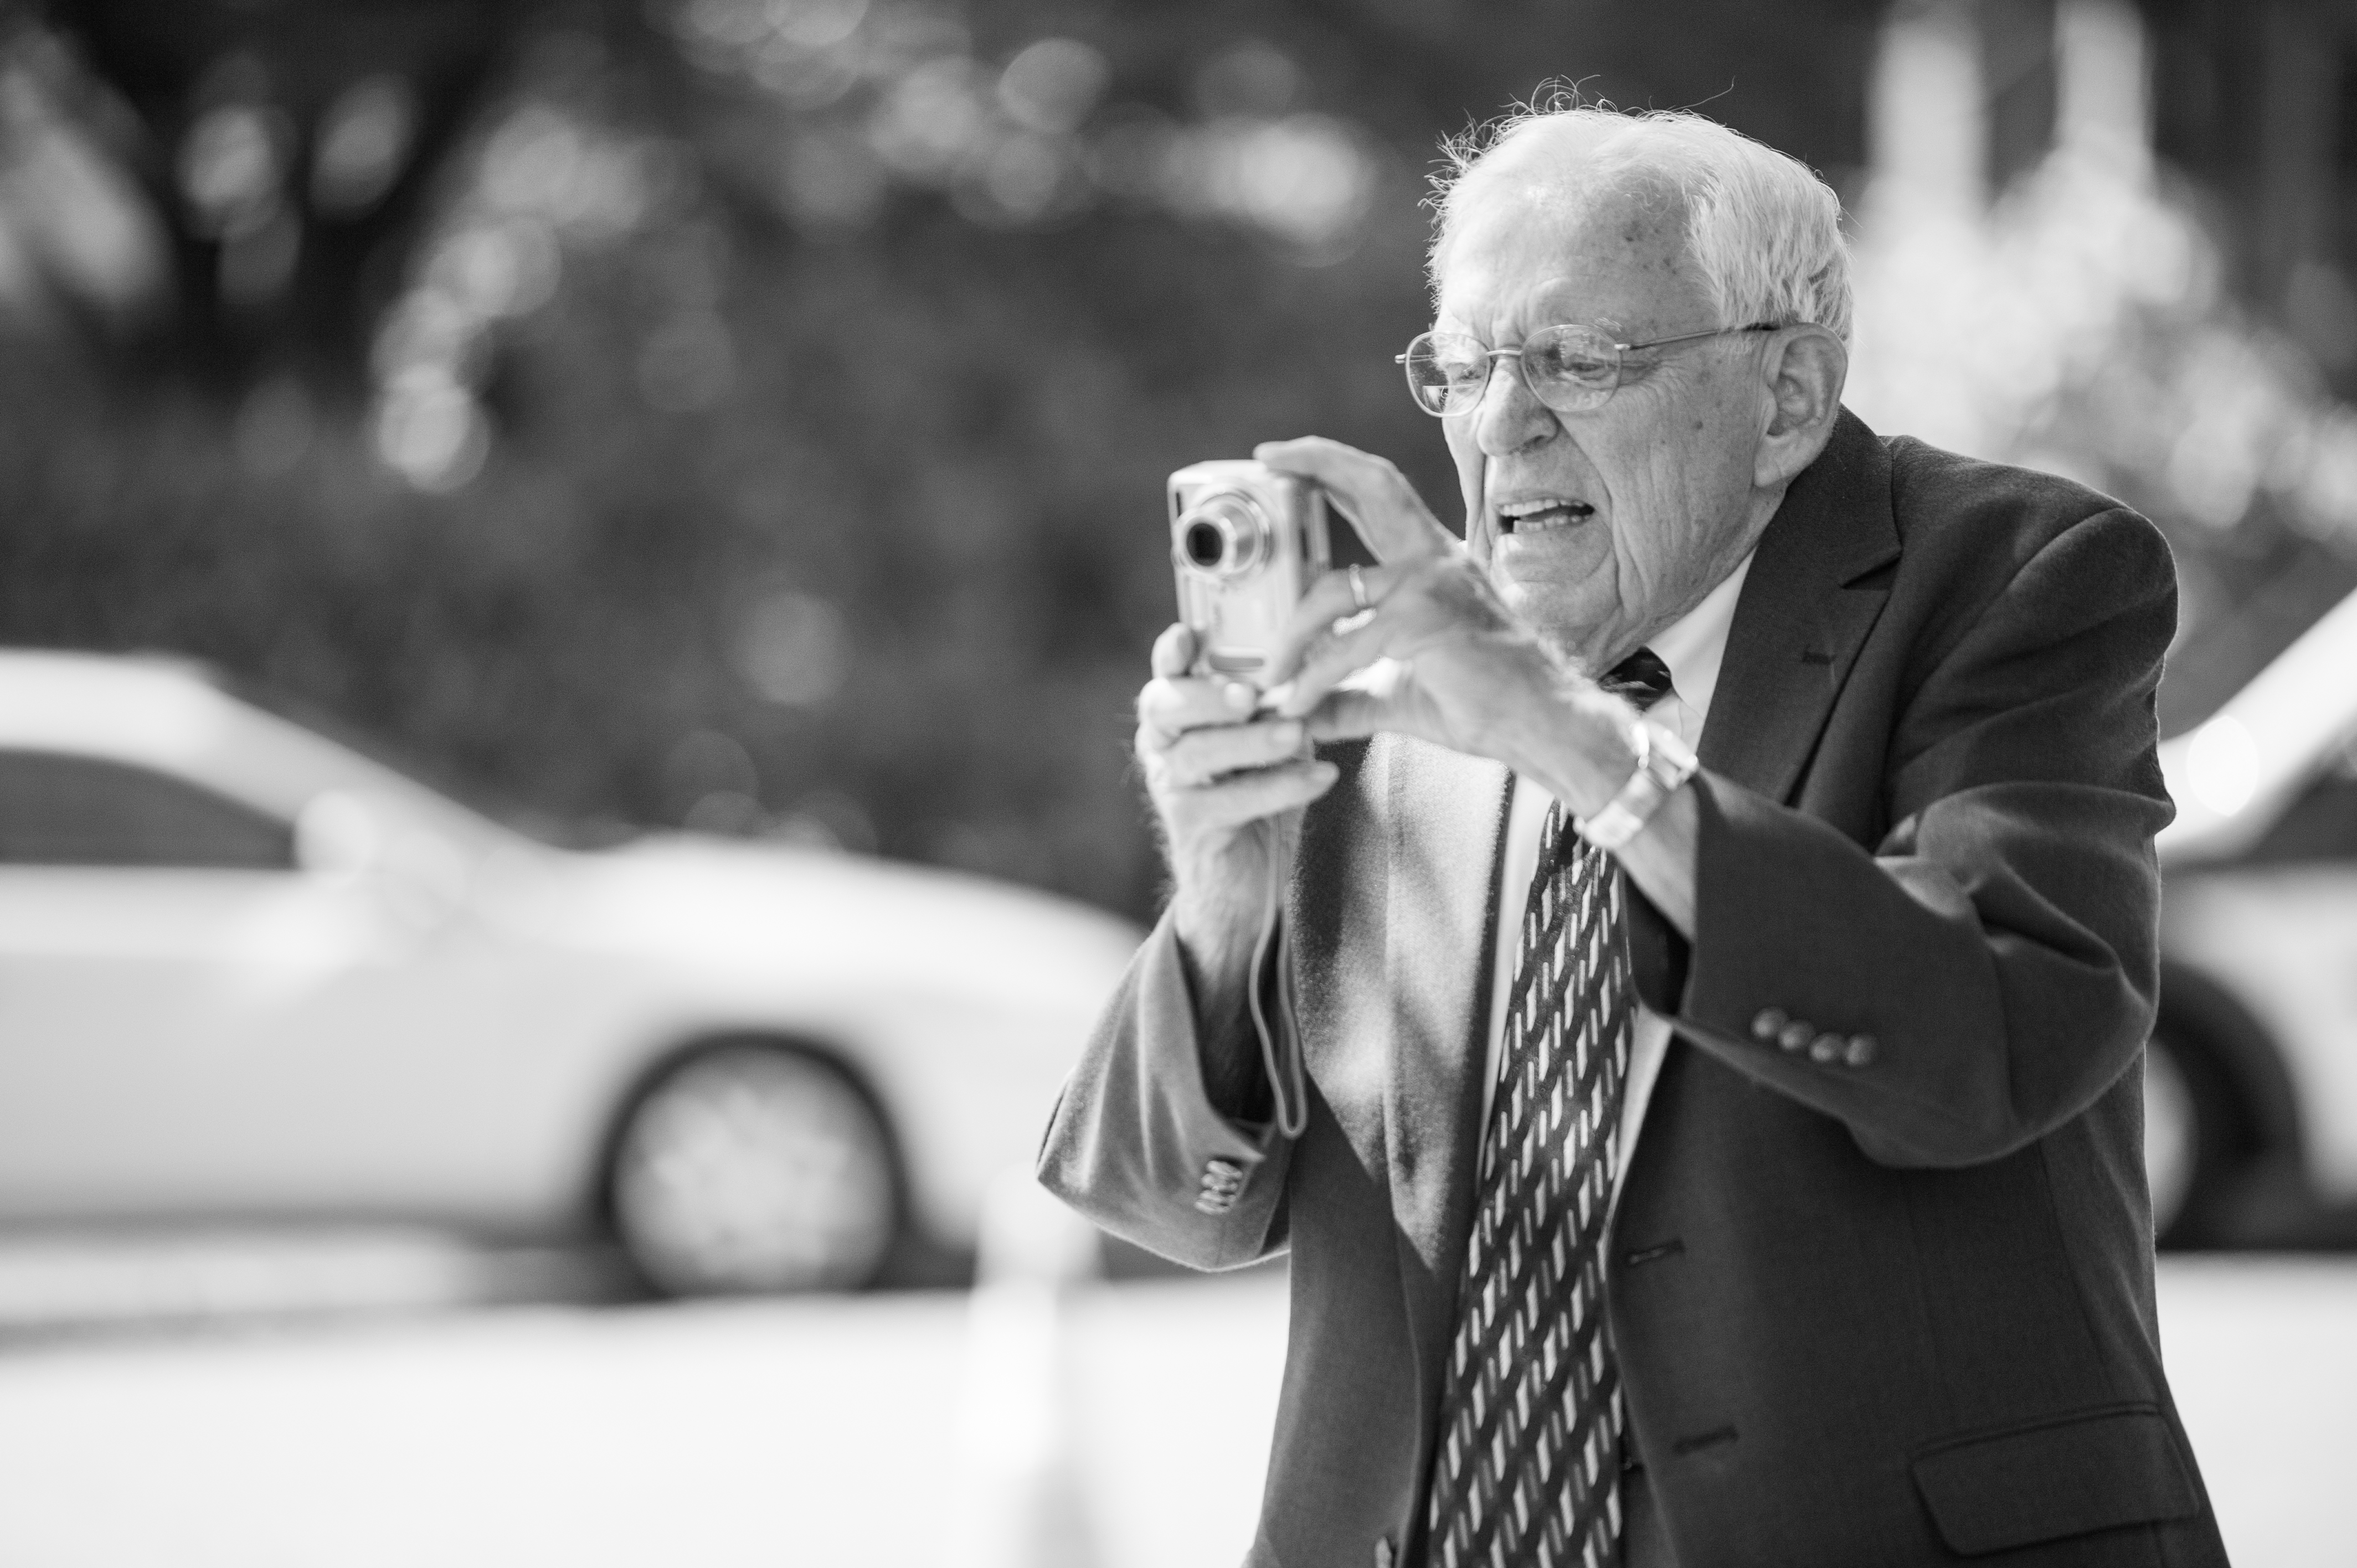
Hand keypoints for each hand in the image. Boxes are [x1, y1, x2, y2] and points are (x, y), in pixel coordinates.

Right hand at [1135, 623, 1338, 966]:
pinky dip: (1280, 787)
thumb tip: (1314, 664)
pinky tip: (1321, 775)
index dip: (1171, 653)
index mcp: (1179, 714)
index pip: (1167, 674)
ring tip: (1297, 733)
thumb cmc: (1259, 798)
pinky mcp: (1190, 826)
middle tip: (1250, 694)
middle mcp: (1163, 745)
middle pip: (1165, 705)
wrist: (1246, 883)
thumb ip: (1273, 706)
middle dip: (1207, 694)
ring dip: (1251, 740)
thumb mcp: (1268, 743)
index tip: (1187, 635)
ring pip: (1198, 752)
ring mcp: (1172, 786)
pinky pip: (1232, 801)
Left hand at [1255, 437, 1620, 785]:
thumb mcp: (1396, 689)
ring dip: (1289, 637)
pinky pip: (1344, 648)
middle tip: (1266, 458)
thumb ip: (1343, 692)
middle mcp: (1435, 559)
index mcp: (1432, 562)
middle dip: (1316, 461)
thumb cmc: (1481, 703)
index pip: (1378, 494)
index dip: (1332, 467)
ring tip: (1267, 678)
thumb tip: (1293, 711)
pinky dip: (1311, 681)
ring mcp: (1431, 584)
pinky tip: (1294, 708)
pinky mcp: (1423, 620)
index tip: (1283, 457)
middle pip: (1372, 484)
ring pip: (1331, 589)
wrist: (1540, 725)